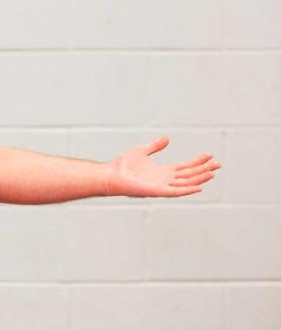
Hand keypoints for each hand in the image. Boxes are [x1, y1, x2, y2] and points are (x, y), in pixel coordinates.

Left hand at [105, 136, 219, 197]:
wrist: (110, 174)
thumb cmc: (122, 165)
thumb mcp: (142, 151)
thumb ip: (155, 146)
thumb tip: (166, 138)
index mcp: (163, 171)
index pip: (185, 167)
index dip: (198, 162)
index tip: (210, 155)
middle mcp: (165, 179)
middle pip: (189, 174)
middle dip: (204, 169)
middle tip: (218, 164)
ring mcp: (162, 186)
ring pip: (185, 182)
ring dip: (199, 178)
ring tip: (212, 173)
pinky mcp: (157, 191)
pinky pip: (175, 192)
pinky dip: (187, 189)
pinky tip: (198, 187)